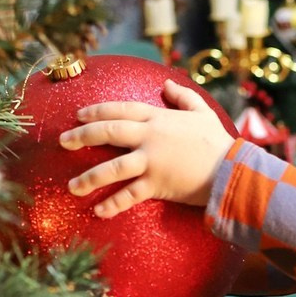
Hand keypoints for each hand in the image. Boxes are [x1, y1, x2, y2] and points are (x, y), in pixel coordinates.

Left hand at [59, 77, 235, 216]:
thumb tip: (167, 85)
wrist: (232, 170)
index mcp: (158, 118)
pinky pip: (129, 195)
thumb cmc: (218, 143)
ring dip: (89, 178)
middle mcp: (150, 137)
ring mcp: (152, 161)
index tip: (79, 114)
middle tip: (63, 142)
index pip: (121, 109)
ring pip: (112, 167)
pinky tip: (98, 211)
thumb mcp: (202, 113)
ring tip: (72, 186)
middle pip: (108, 132)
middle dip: (82, 136)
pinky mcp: (157, 184)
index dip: (97, 110)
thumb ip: (183, 97)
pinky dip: (113, 204)